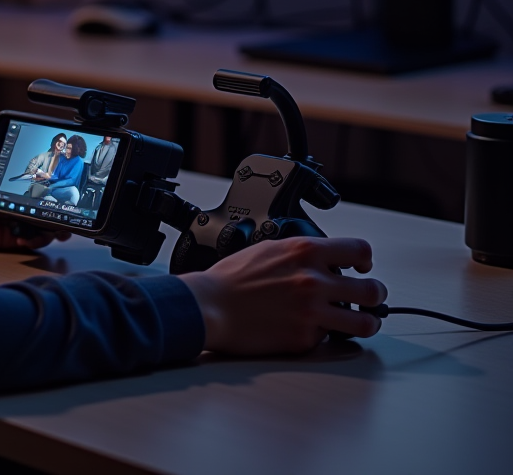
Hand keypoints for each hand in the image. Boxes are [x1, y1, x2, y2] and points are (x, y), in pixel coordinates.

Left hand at [0, 161, 69, 250]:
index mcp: (20, 188)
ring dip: (53, 230)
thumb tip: (10, 136)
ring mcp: (19, 223)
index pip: (45, 190)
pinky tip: (27, 237)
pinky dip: (34, 241)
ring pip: (46, 229)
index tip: (69, 192)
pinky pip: (30, 242)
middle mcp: (23, 205)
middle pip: (51, 211)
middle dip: (64, 214)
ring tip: (55, 229)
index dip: (59, 192)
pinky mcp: (11, 239)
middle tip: (69, 216)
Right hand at [179, 237, 386, 353]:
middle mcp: (314, 280)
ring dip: (365, 321)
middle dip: (374, 294)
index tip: (361, 267)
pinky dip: (322, 334)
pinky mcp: (305, 338)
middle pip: (372, 290)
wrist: (211, 306)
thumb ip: (302, 252)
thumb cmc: (232, 278)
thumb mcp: (269, 248)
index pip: (359, 250)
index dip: (365, 260)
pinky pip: (328, 337)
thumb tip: (325, 259)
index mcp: (305, 251)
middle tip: (369, 297)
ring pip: (365, 322)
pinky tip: (306, 327)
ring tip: (357, 321)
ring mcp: (312, 312)